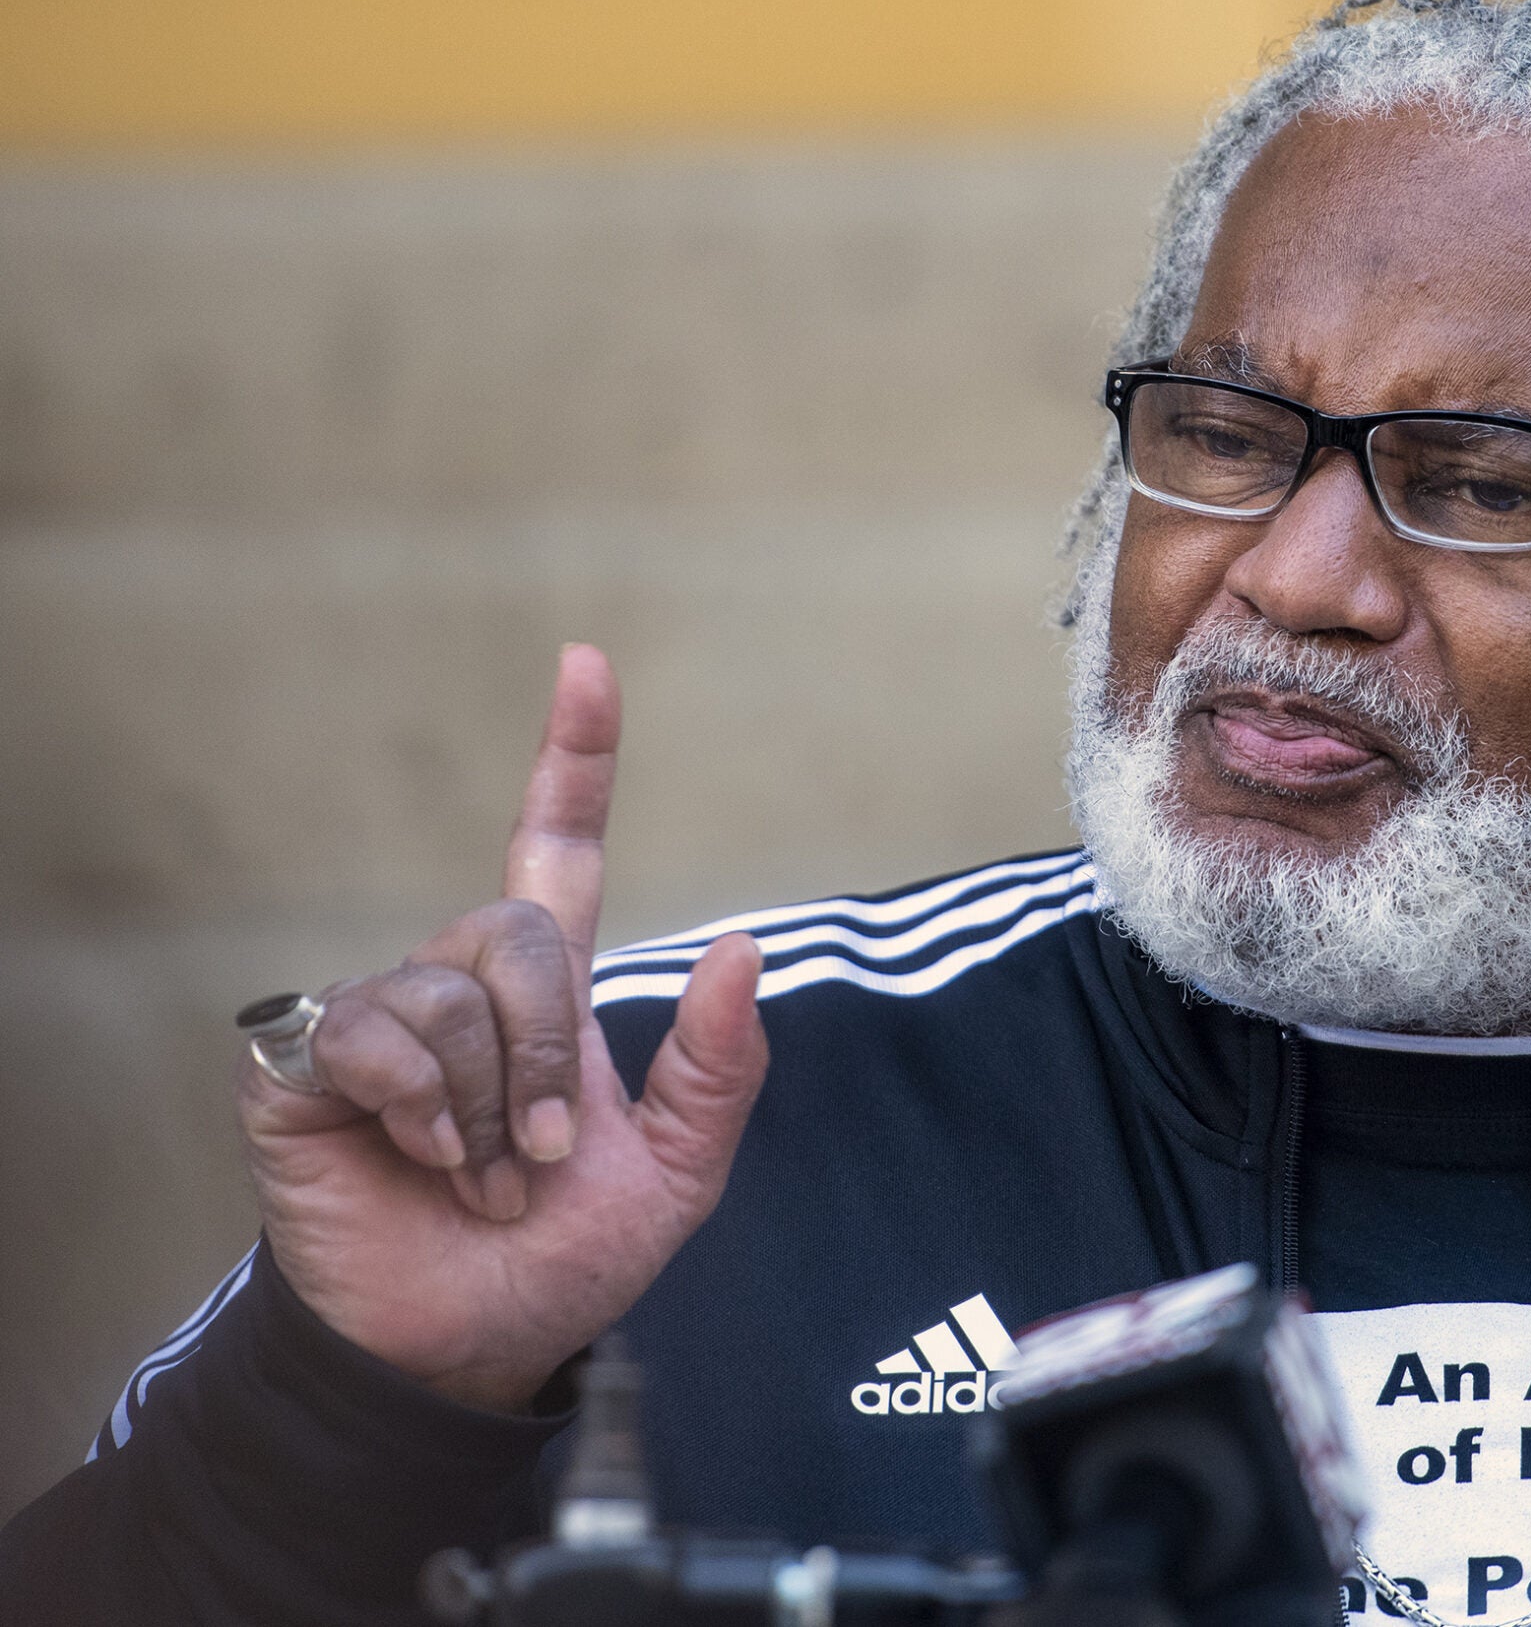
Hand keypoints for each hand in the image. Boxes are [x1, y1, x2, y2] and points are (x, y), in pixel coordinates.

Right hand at [238, 645, 770, 1412]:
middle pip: (522, 934)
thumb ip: (719, 1066)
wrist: (474, 1345)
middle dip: (554, 1054)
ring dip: (495, 1105)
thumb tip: (741, 946)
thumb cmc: (567, 1256)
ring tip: (487, 1178)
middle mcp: (462, 986)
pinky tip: (428, 1160)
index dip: (573, 758)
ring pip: (455, 992)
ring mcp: (380, 1019)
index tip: (587, 666)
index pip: (556, 848)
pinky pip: (376, 1033)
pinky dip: (427, 1107)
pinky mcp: (307, 1064)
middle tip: (550, 1157)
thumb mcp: (681, 1168)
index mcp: (549, 993)